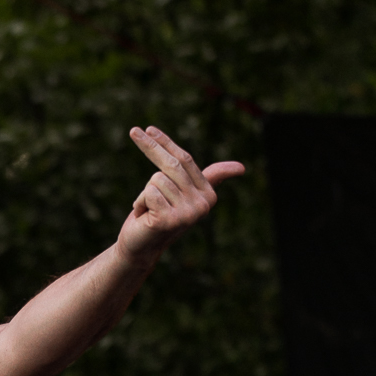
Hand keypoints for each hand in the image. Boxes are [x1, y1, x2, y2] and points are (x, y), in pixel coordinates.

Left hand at [117, 125, 244, 264]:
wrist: (141, 247)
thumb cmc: (159, 215)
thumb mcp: (183, 193)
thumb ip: (207, 177)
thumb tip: (242, 167)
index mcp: (209, 194)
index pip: (186, 159)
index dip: (166, 142)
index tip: (148, 128)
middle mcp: (203, 204)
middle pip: (171, 164)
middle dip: (150, 146)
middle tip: (133, 131)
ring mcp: (188, 214)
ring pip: (156, 179)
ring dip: (144, 193)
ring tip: (148, 209)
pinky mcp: (169, 220)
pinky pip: (149, 193)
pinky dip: (140, 202)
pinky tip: (144, 217)